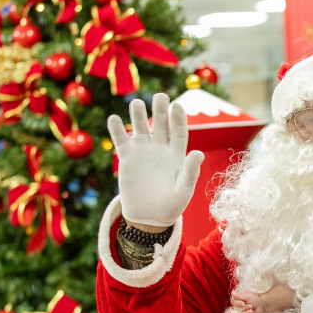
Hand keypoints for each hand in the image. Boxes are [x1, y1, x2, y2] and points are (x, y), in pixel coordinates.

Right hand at [107, 93, 204, 227]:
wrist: (150, 216)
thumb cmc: (172, 204)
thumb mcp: (184, 189)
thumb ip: (190, 171)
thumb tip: (198, 153)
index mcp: (176, 154)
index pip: (178, 132)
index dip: (178, 119)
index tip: (177, 106)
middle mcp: (160, 148)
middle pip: (160, 124)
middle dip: (160, 110)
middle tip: (160, 96)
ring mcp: (143, 151)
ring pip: (140, 127)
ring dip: (138, 115)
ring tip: (137, 103)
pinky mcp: (127, 157)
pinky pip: (121, 139)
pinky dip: (117, 129)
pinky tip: (114, 119)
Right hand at [230, 291, 266, 312]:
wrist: (262, 304)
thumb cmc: (255, 298)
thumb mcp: (247, 295)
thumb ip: (239, 295)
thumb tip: (232, 292)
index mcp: (237, 301)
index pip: (233, 303)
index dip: (237, 304)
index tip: (243, 303)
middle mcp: (237, 308)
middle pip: (235, 310)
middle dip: (244, 309)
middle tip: (251, 306)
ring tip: (252, 311)